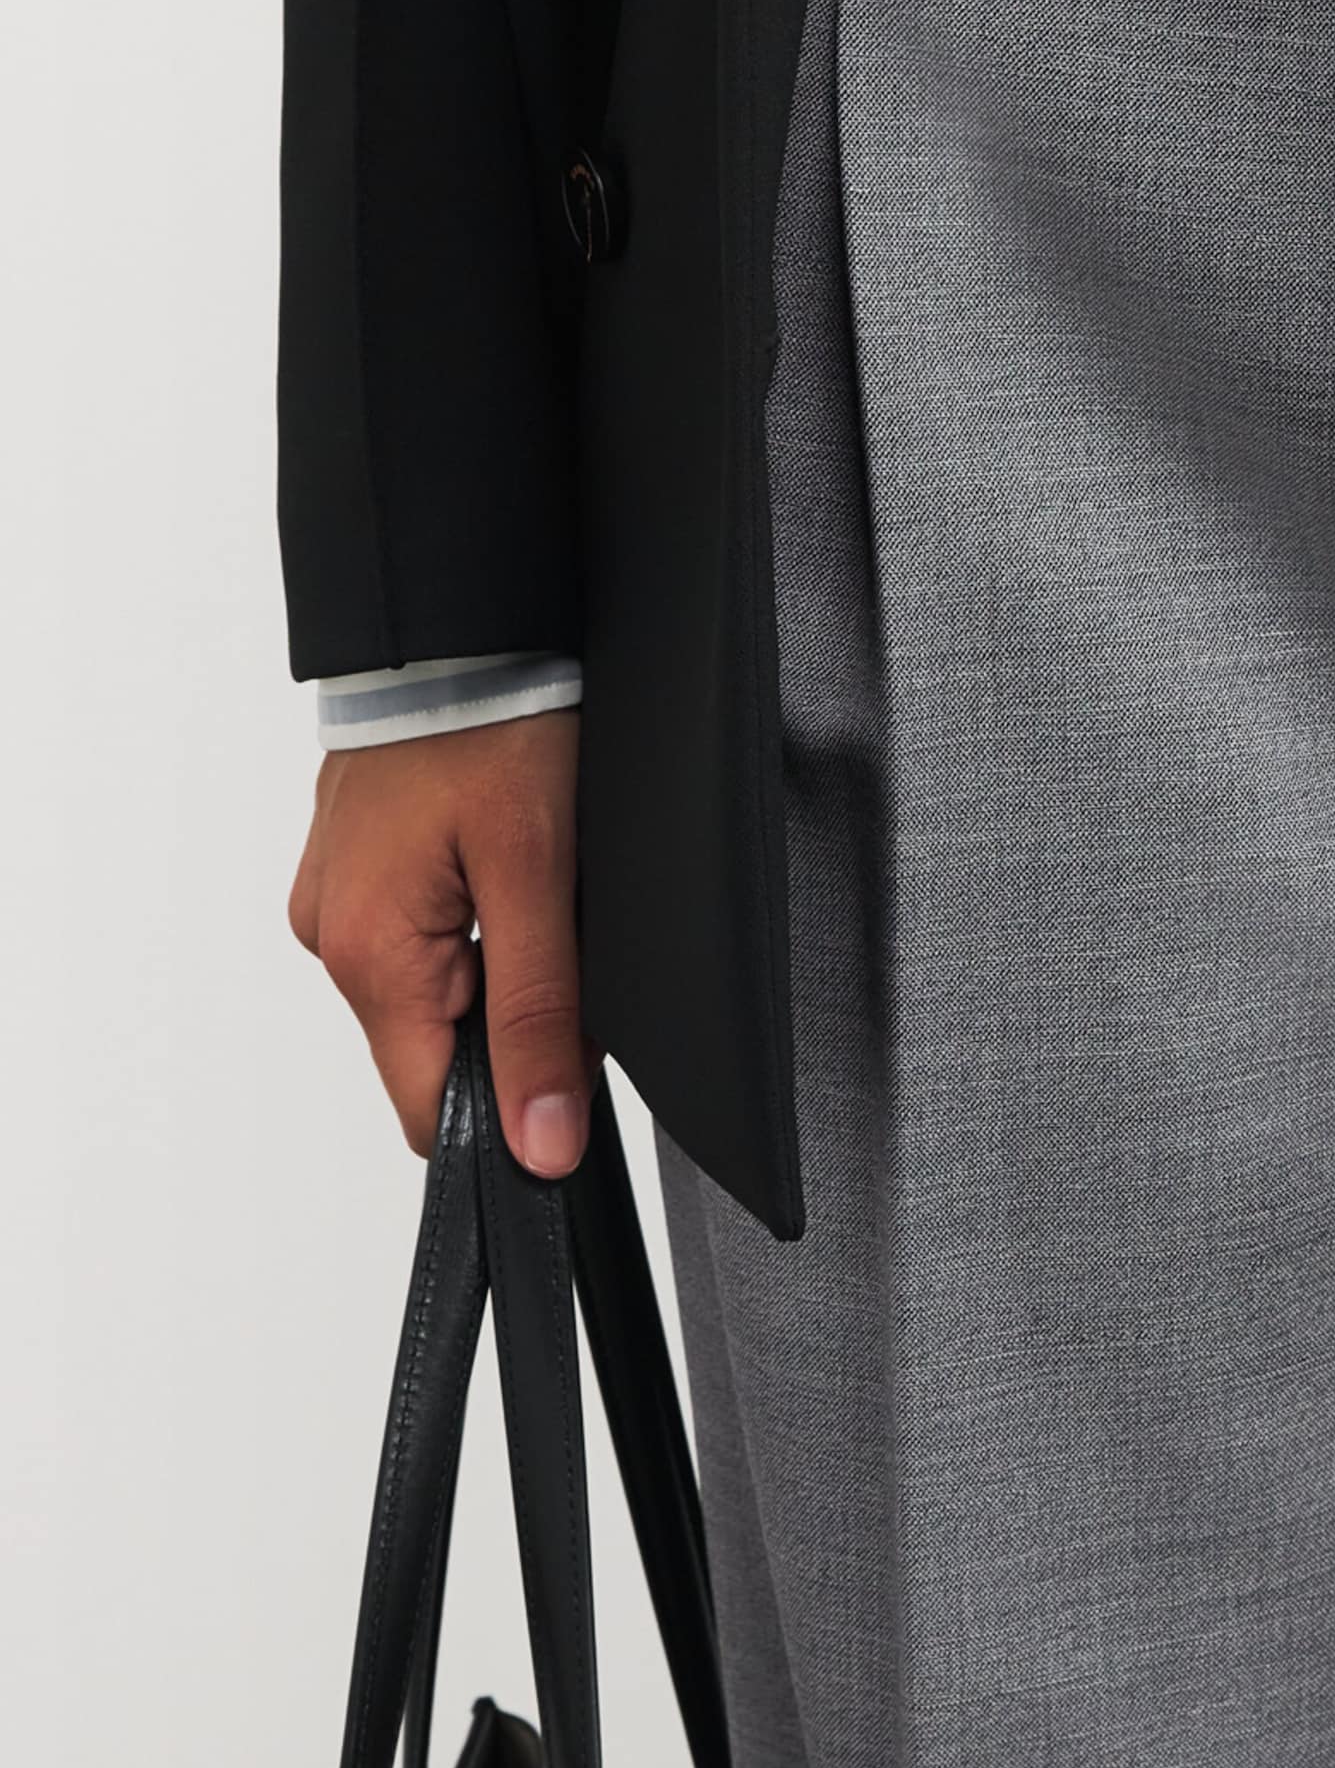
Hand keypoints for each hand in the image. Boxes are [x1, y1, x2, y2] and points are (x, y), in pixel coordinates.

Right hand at [287, 710, 599, 1173]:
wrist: (459, 624)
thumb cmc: (495, 727)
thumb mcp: (541, 877)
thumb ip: (541, 1016)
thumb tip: (540, 1143)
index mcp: (369, 957)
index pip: (429, 1111)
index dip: (508, 1113)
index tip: (568, 1076)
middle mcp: (333, 938)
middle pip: (438, 1049)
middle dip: (514, 1019)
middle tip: (564, 930)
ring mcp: (338, 899)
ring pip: (436, 989)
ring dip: (498, 962)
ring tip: (533, 880)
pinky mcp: (358, 867)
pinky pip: (421, 932)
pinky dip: (474, 918)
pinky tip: (505, 861)